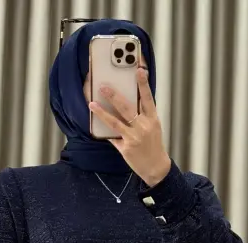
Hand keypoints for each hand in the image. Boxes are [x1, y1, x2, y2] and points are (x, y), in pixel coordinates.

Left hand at [88, 67, 170, 187]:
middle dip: (114, 96)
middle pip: (127, 108)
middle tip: (103, 86)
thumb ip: (142, 115)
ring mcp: (134, 137)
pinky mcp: (126, 148)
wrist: (155, 167)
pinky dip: (104, 130)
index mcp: (152, 119)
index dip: (143, 84)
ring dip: (102, 112)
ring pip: (115, 122)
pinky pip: (112, 136)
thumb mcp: (153, 127)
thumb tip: (125, 102)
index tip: (139, 70)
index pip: (148, 98)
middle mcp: (143, 127)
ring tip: (92, 104)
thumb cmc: (153, 145)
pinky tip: (94, 122)